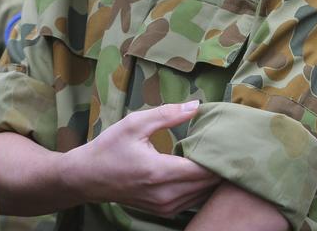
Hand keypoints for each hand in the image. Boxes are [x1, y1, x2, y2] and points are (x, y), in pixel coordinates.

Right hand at [63, 101, 220, 216]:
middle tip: (228, 145)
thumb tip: (196, 105)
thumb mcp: (135, 123)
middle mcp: (165, 194)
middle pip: (208, 184)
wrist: (86, 178)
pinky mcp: (163, 211)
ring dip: (212, 177)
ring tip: (218, 155)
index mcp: (159, 172)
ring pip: (203, 194)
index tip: (230, 140)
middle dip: (220, 165)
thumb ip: (168, 114)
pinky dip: (201, 187)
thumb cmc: (109, 148)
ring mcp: (164, 206)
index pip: (204, 169)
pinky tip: (202, 170)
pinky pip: (192, 200)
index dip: (221, 155)